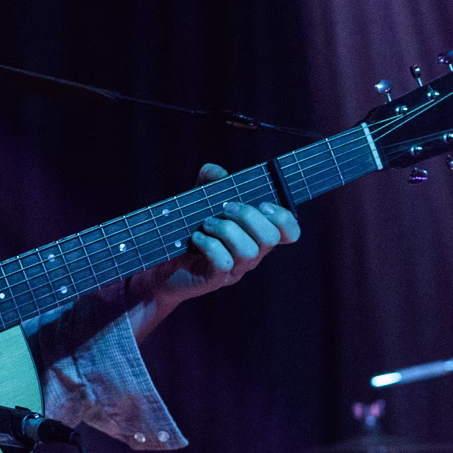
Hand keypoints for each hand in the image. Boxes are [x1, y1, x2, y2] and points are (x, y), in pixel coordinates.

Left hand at [130, 164, 301, 338]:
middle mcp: (252, 254)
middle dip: (248, 216)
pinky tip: (197, 238)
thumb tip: (219, 173)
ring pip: (248, 251)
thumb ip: (210, 182)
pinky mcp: (216, 279)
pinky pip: (224, 263)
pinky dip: (210, 245)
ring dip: (226, 230)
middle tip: (225, 208)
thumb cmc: (188, 230)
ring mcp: (236, 269)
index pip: (289, 232)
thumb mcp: (200, 200)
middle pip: (270, 238)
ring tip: (207, 223)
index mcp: (256, 235)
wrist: (163, 265)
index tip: (264, 205)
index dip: (284, 218)